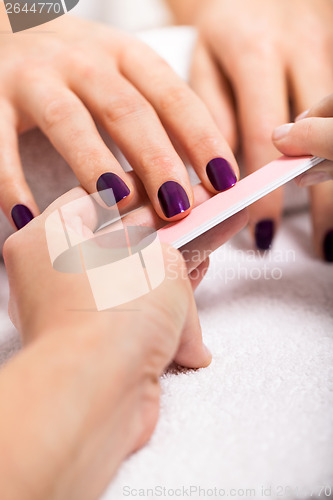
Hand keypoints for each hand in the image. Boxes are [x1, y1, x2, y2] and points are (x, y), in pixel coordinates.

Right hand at [0, 4, 237, 230]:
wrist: (10, 28)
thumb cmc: (79, 69)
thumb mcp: (125, 75)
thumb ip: (158, 116)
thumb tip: (203, 176)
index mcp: (126, 56)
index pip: (173, 97)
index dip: (202, 138)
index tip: (225, 182)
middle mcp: (83, 60)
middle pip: (127, 110)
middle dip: (156, 160)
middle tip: (178, 207)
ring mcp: (35, 76)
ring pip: (67, 120)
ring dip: (94, 165)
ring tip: (117, 207)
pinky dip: (12, 182)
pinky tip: (29, 218)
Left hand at [1, 187, 246, 498]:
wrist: (101, 392)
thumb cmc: (111, 314)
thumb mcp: (159, 259)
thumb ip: (176, 247)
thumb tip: (185, 252)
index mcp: (46, 240)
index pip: (96, 199)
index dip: (142, 190)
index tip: (170, 185)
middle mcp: (53, 278)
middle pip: (120, 243)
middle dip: (168, 229)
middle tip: (201, 212)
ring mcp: (76, 314)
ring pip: (133, 280)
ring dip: (174, 266)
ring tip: (209, 240)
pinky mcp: (99, 347)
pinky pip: (139, 312)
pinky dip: (168, 302)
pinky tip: (198, 282)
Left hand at [169, 0, 332, 254]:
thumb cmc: (225, 31)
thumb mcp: (204, 62)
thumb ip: (210, 114)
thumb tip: (221, 173)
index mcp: (255, 52)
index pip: (262, 135)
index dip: (265, 190)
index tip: (264, 231)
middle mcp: (300, 49)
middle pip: (323, 135)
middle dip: (325, 197)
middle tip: (324, 243)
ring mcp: (328, 51)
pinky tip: (332, 178)